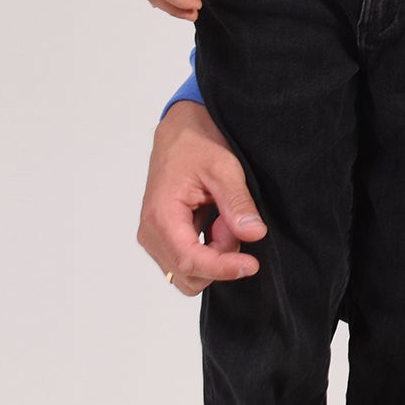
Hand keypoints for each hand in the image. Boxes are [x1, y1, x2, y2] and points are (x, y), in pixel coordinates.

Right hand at [137, 102, 266, 294]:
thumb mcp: (224, 168)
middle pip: (189, 274)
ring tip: (225, 219)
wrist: (181, 131)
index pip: (190, 261)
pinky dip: (208, 249)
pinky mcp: (163, 237)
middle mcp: (151, 233)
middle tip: (234, 223)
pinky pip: (186, 260)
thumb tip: (254, 234)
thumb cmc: (197, 144)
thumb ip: (237, 203)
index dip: (222, 268)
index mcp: (161, 216)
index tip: (251, 264)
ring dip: (214, 254)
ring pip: (188, 272)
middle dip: (220, 258)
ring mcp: (155, 237)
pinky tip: (217, 222)